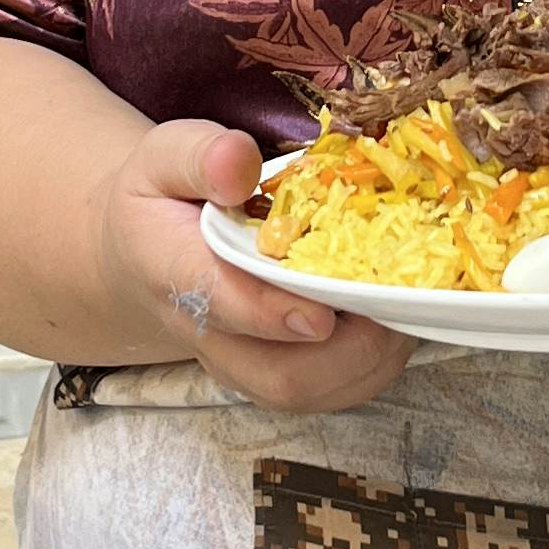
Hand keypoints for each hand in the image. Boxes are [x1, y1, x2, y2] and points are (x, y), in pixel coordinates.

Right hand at [93, 120, 413, 413]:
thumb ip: (202, 156)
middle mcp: (207, 334)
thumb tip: (241, 164)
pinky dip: (372, 364)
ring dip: (371, 358)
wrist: (143, 251)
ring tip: (405, 306)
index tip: (321, 315)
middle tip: (395, 300)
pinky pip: (327, 391)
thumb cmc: (163, 198)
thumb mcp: (165, 156)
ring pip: (311, 392)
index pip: (221, 302)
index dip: (273, 313)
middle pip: (279, 375)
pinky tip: (394, 319)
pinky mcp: (270, 374)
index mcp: (173, 270)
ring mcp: (240, 363)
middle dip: (349, 351)